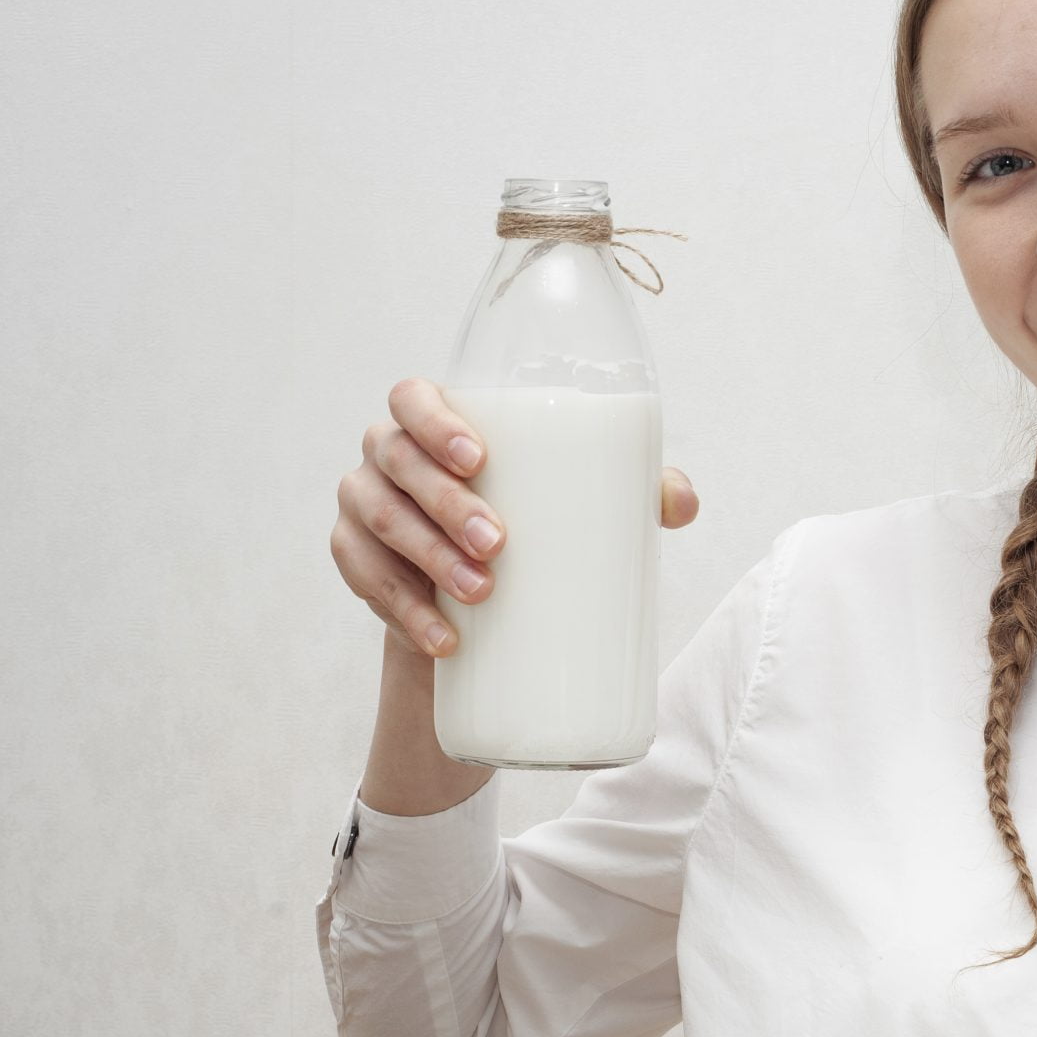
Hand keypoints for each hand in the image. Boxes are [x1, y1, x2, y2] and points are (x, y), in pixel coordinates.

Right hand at [332, 378, 699, 657]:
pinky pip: (363, 581)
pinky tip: (441, 638)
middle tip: (498, 545)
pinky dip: (403, 612)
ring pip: (379, 523)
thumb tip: (682, 502)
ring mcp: (363, 507)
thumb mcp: (574, 502)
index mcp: (433, 421)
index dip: (436, 422)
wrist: (477, 601)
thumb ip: (631, 491)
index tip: (480, 459)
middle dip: (445, 503)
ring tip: (479, 594)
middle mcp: (387, 455)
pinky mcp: (355, 562)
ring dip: (426, 559)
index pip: (413, 398)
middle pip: (398, 462)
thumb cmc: (530, 521)